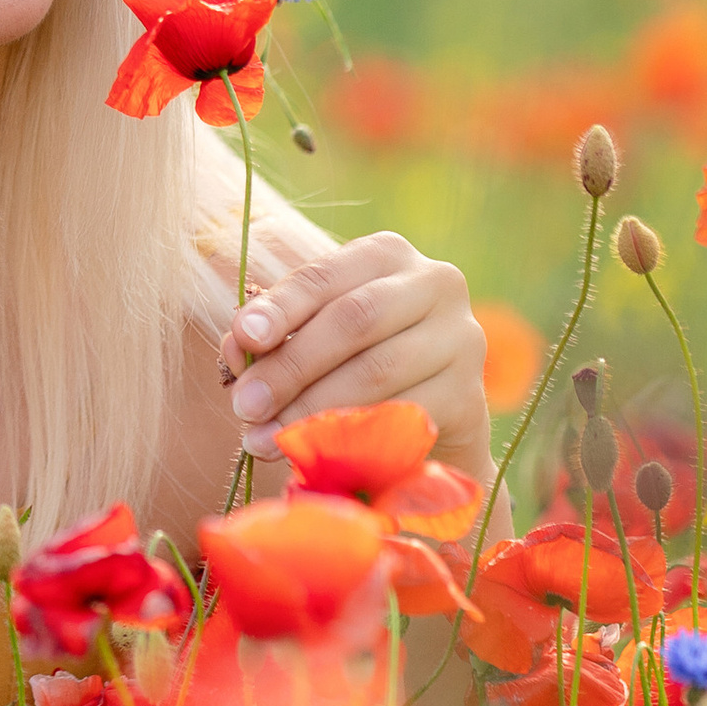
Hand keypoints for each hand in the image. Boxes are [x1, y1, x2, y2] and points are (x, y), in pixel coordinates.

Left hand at [218, 234, 492, 476]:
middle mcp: (435, 283)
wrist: (426, 423)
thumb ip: (277, 335)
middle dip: (291, 366)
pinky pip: (401, 414)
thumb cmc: (356, 363)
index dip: (281, 307)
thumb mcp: (315, 336)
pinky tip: (315, 451)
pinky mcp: (469, 396)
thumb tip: (238, 347)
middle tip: (244, 404)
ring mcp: (461, 339)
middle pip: (353, 320)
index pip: (325, 275)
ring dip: (311, 409)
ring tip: (262, 438)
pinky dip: (352, 434)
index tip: (242, 337)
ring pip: (376, 371)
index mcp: (388, 254)